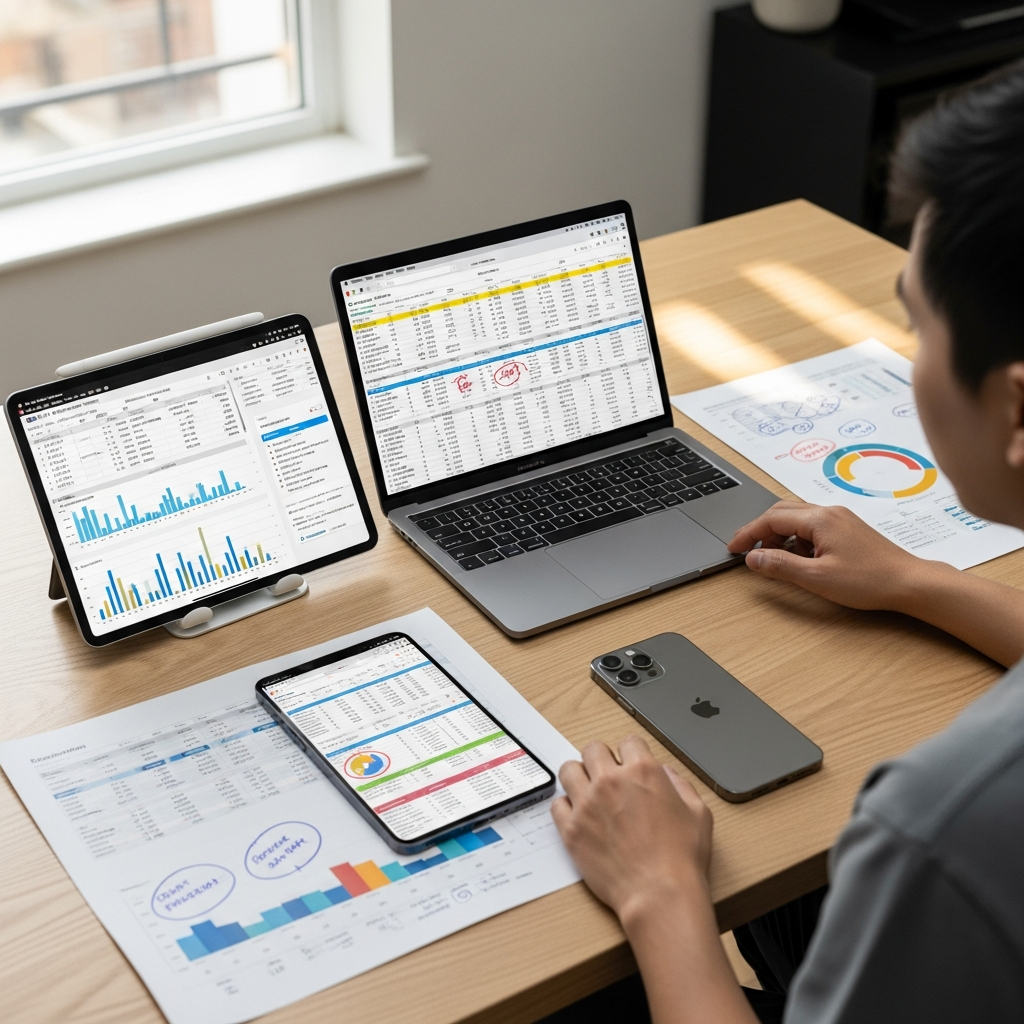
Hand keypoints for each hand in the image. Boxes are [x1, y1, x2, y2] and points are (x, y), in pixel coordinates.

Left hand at [551, 736, 712, 924]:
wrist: (660, 895)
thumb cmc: (681, 859)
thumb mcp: (698, 813)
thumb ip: (681, 785)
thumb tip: (666, 774)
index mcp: (643, 772)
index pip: (628, 741)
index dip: (632, 753)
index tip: (630, 765)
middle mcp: (611, 781)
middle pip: (593, 749)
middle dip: (602, 760)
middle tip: (608, 777)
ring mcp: (587, 804)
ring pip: (569, 770)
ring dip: (579, 777)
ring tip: (589, 793)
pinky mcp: (572, 829)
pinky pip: (557, 804)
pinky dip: (566, 807)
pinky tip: (580, 817)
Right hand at [727, 500, 933, 610]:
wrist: (910, 582)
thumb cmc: (869, 580)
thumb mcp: (817, 578)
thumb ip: (781, 565)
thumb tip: (753, 557)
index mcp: (819, 519)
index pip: (771, 519)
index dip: (748, 533)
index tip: (733, 547)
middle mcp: (829, 512)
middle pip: (782, 512)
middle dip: (760, 530)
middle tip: (745, 549)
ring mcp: (840, 519)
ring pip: (797, 519)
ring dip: (779, 535)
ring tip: (774, 559)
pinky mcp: (848, 529)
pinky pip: (813, 526)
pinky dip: (797, 539)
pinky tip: (800, 559)